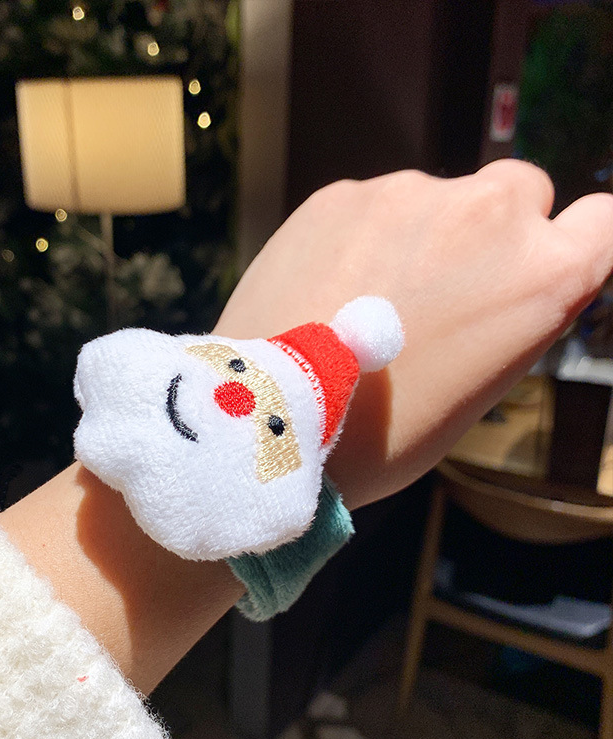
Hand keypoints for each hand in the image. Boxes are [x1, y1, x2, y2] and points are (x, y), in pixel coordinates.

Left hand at [215, 160, 612, 507]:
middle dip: (493, 230)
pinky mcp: (340, 192)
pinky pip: (371, 204)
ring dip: (418, 232)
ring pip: (437, 195)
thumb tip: (507, 276)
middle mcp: (488, 211)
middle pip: (517, 191)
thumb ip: (511, 313)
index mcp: (543, 274)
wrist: (273, 421)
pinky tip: (324, 284)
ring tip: (364, 297)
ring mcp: (409, 192)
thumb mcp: (478, 388)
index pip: (603, 221)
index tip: (541, 264)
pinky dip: (360, 233)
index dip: (572, 242)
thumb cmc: (384, 434)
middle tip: (440, 285)